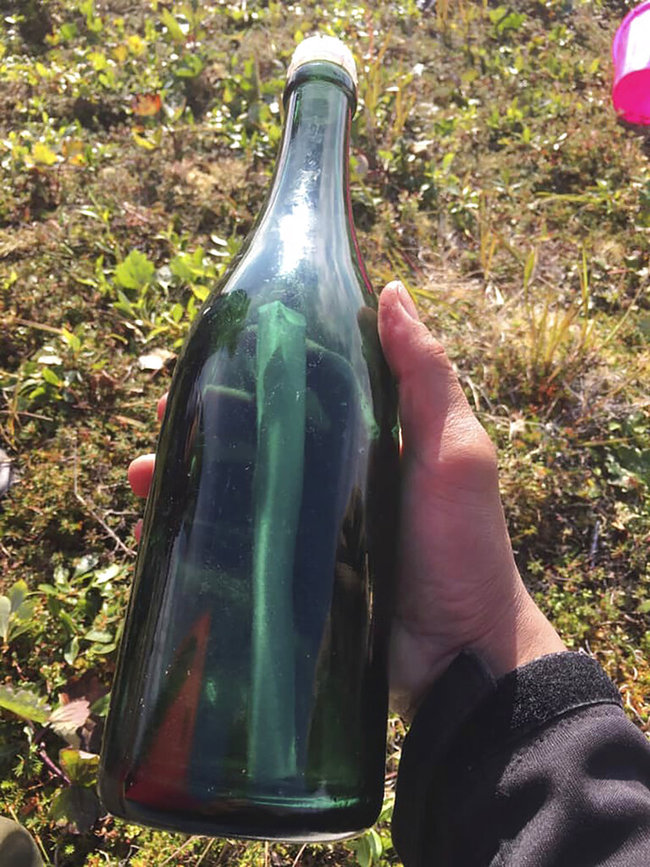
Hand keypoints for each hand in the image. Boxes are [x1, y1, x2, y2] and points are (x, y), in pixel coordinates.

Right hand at [128, 282, 564, 721]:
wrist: (459, 655)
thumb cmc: (462, 547)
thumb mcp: (454, 452)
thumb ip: (426, 377)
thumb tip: (391, 291)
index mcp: (366, 441)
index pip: (302, 392)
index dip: (256, 370)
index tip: (214, 353)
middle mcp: (330, 480)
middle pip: (255, 440)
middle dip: (205, 424)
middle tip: (163, 412)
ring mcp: (304, 531)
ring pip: (233, 492)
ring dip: (185, 476)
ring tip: (141, 470)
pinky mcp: (286, 578)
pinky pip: (230, 550)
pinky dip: (191, 535)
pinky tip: (155, 525)